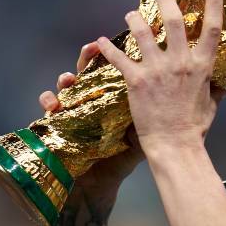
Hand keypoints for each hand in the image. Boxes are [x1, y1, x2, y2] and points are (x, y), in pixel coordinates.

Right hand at [38, 41, 143, 193]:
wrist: (103, 180)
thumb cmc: (123, 155)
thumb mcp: (142, 131)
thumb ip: (156, 112)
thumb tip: (177, 97)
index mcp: (114, 96)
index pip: (114, 69)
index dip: (116, 54)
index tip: (123, 44)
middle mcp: (92, 97)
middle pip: (89, 69)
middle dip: (88, 56)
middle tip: (92, 48)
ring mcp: (74, 107)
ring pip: (67, 84)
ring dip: (65, 78)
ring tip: (68, 78)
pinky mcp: (58, 121)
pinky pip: (48, 107)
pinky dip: (47, 101)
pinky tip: (52, 104)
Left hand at [97, 0, 224, 155]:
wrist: (174, 144)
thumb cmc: (194, 127)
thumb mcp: (212, 103)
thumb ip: (215, 87)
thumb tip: (223, 82)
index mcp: (202, 66)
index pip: (212, 28)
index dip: (214, 2)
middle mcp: (181, 62)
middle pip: (173, 21)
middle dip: (166, 1)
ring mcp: (158, 69)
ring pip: (143, 32)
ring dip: (135, 19)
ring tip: (130, 14)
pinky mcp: (136, 80)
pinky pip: (119, 58)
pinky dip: (107, 48)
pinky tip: (100, 42)